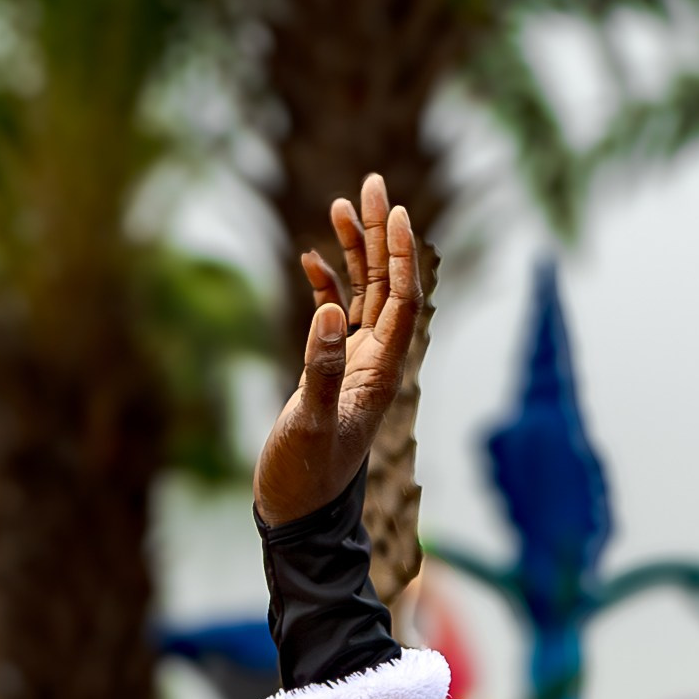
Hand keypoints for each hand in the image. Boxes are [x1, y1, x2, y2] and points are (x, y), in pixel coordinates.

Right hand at [253, 174, 426, 525]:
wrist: (297, 515)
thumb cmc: (306, 476)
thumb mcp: (310, 423)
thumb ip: (321, 368)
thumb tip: (331, 311)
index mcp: (381, 372)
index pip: (402, 300)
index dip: (400, 254)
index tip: (394, 209)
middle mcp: (376, 362)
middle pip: (388, 286)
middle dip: (381, 235)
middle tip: (373, 183)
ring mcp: (354, 365)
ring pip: (363, 295)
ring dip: (355, 252)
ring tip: (342, 204)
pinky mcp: (331, 371)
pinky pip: (336, 317)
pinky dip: (327, 286)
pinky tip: (313, 260)